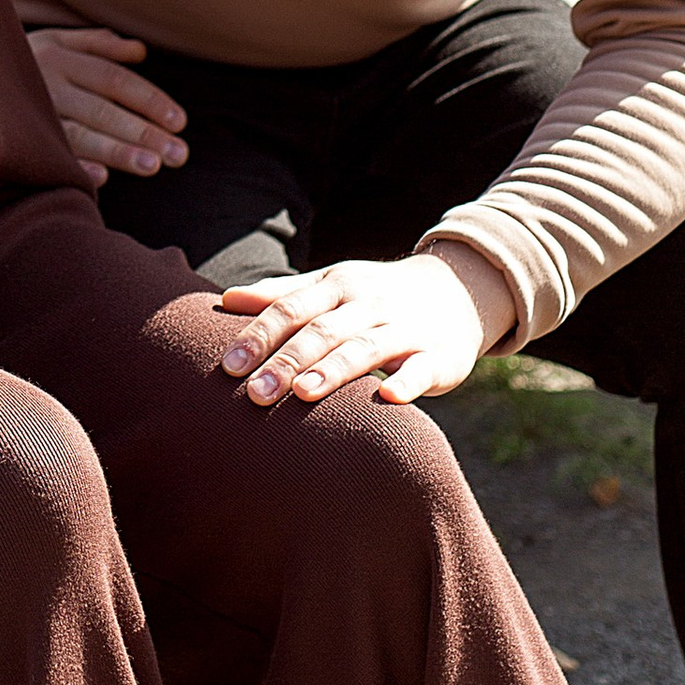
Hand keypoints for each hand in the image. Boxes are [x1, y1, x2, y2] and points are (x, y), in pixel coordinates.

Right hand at [28, 26, 185, 187]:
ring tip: (152, 167)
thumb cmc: (22, 59)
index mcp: (62, 58)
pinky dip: (72, 165)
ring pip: (79, 134)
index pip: (115, 81)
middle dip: (143, 132)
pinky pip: (47, 154)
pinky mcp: (15, 138)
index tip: (179, 122)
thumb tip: (141, 51)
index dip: (149, 100)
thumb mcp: (55, 40)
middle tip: (180, 155)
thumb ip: (98, 44)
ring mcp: (30, 113)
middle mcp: (48, 84)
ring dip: (116, 151)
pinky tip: (100, 179)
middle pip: (104, 109)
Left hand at [215, 246, 519, 412]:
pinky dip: (407, 382)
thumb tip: (226, 300)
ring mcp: (404, 329)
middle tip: (254, 392)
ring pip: (365, 348)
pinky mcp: (439, 355)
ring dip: (334, 370)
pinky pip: (422, 368)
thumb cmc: (376, 296)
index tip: (228, 364)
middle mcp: (368, 305)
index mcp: (337, 287)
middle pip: (322, 331)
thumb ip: (283, 295)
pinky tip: (389, 398)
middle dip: (287, 361)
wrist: (458, 290)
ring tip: (303, 393)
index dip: (260, 335)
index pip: (292, 308)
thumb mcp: (332, 286)